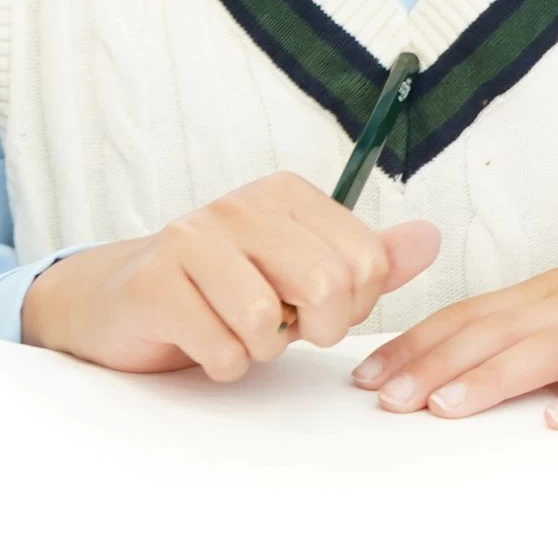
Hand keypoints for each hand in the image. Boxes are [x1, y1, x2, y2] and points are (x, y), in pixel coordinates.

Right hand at [23, 175, 441, 382]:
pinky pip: (221, 349)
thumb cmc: (225, 290)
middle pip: (324, 285)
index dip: (354, 306)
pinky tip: (203, 342)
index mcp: (284, 194)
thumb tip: (431, 238)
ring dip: (260, 350)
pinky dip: (222, 364)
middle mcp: (238, 204)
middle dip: (313, 330)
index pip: (366, 260)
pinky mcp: (154, 283)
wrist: (126, 301)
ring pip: (266, 322)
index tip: (315, 308)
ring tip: (238, 333)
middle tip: (285, 330)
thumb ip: (369, 261)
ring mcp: (190, 238)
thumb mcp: (303, 273)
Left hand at [355, 194, 557, 429]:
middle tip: (382, 400)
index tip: (368, 376)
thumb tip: (485, 367)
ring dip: (494, 378)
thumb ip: (549, 333)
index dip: (417, 345)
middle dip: (433, 364)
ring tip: (445, 407)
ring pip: (551, 350)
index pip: (472, 316)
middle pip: (496, 332)